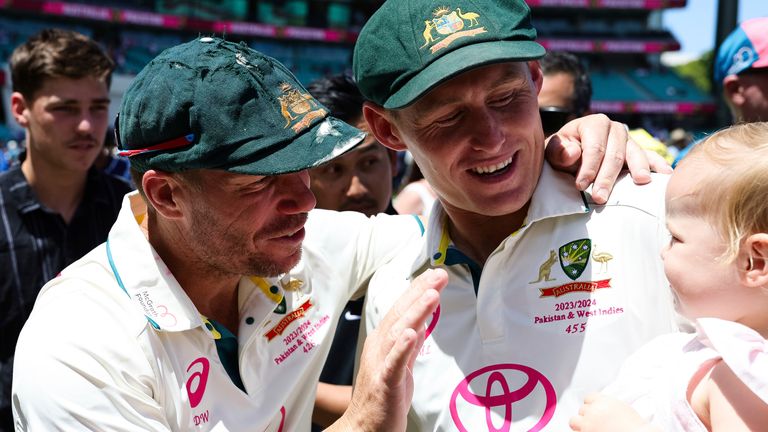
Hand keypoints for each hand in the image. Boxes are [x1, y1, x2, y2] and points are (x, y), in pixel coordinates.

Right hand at [328, 268, 447, 431]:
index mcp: (384, 341)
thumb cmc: (383, 398)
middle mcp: (380, 346)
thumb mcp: (401, 365)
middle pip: (401, 314)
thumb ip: (410, 344)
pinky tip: (412, 333)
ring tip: (431, 294)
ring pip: (399, 332)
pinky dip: (402, 347)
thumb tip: (421, 322)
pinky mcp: (385, 382)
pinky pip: (395, 363)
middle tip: (440, 274)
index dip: (419, 290)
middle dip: (420, 292)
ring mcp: (381, 363)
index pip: (403, 309)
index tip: (437, 274)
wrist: (365, 428)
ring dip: (415, 312)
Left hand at [545, 114, 671, 203]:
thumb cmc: (562, 153)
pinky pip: (651, 157)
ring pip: (635, 155)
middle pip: (614, 154)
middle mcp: (615, 128)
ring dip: (638, 170)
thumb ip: (559, 151)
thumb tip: (573, 153)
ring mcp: (629, 140)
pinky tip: (666, 174)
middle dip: (607, 178)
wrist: (570, 155)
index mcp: (594, 123)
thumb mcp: (553, 151)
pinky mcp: (638, 153)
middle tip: (600, 198)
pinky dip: (658, 165)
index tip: (580, 186)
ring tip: (641, 182)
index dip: (588, 167)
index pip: (594, 147)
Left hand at [569, 393, 657, 431]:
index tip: (595, 411)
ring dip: (580, 424)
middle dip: (587, 416)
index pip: (589, 398)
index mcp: (603, 401)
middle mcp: (593, 411)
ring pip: (574, 421)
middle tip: (595, 423)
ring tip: (589, 429)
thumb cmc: (635, 427)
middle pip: (582, 409)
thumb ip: (609, 404)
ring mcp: (588, 424)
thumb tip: (603, 406)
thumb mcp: (623, 408)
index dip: (592, 405)